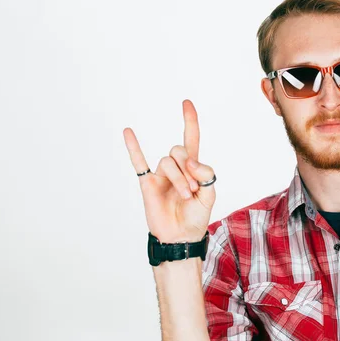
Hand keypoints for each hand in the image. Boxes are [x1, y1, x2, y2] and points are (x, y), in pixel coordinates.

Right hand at [123, 100, 215, 242]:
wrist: (181, 237)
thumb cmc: (196, 216)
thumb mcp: (210, 195)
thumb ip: (206, 174)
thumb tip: (191, 161)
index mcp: (192, 167)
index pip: (191, 139)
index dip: (190, 121)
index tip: (186, 103)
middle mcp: (175, 167)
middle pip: (179, 151)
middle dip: (189, 169)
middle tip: (194, 190)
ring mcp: (160, 175)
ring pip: (167, 161)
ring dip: (180, 178)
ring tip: (185, 195)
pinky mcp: (148, 184)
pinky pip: (138, 162)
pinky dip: (134, 147)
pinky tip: (129, 131)